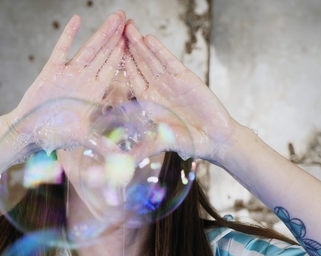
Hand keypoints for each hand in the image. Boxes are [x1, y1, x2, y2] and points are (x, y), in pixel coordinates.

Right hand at [2, 12, 126, 152]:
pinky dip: (69, 35)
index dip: (124, 56)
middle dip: (117, 37)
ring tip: (115, 17)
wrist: (29, 131)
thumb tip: (123, 161)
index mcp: (93, 93)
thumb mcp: (83, 138)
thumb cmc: (54, 135)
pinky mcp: (51, 70)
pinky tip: (77, 20)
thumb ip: (103, 144)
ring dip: (102, 33)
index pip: (113, 70)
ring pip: (88, 48)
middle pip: (104, 54)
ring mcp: (68, 73)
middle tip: (129, 20)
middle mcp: (83, 80)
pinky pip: (61, 49)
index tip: (137, 41)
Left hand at [122, 20, 241, 162]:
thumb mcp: (160, 143)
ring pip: (151, 59)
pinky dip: (159, 51)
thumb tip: (121, 161)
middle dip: (126, 47)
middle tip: (114, 30)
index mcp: (146, 102)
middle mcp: (156, 89)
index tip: (106, 53)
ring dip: (139, 44)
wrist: (214, 138)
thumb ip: (142, 147)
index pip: (129, 80)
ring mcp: (170, 81)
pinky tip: (149, 40)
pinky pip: (168, 61)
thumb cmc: (188, 141)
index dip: (119, 66)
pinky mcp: (185, 77)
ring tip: (128, 28)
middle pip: (138, 64)